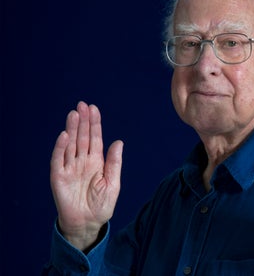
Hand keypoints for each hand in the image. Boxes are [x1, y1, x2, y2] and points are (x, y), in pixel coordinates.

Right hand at [50, 101, 122, 250]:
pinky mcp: (58, 177)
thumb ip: (114, 163)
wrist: (88, 223)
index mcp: (96, 161)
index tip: (94, 109)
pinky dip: (60, 148)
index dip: (94, 124)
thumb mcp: (113, 183)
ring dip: (72, 129)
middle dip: (83, 121)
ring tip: (74, 114)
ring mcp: (69, 168)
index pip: (95, 138)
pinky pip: (58, 160)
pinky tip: (64, 135)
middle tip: (82, 105)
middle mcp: (82, 161)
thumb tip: (119, 141)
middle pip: (82, 138)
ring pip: (70, 144)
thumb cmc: (101, 205)